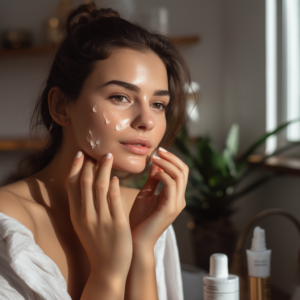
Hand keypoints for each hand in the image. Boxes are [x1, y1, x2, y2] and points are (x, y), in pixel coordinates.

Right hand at [66, 151, 132, 279]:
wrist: (108, 269)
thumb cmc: (97, 244)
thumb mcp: (85, 225)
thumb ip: (85, 206)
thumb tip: (89, 184)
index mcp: (77, 215)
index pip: (73, 186)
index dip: (76, 168)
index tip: (81, 154)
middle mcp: (86, 216)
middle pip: (86, 183)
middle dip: (90, 164)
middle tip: (97, 151)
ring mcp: (101, 220)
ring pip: (100, 187)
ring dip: (103, 169)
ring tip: (108, 156)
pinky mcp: (116, 224)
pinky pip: (114, 199)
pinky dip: (114, 185)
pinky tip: (116, 177)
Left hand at [129, 147, 187, 251]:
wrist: (136, 241)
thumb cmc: (139, 219)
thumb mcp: (146, 194)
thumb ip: (152, 180)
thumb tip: (155, 163)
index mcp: (175, 196)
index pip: (181, 172)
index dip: (172, 159)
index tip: (158, 151)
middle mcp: (179, 199)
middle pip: (184, 171)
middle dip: (172, 158)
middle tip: (158, 150)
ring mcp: (176, 204)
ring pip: (180, 176)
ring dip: (167, 164)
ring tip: (155, 158)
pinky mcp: (170, 208)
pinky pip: (172, 186)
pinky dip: (164, 175)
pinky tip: (154, 173)